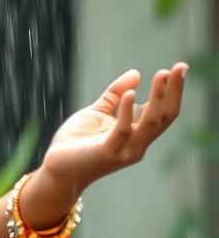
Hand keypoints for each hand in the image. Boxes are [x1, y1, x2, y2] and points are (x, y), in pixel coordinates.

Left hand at [40, 62, 188, 188]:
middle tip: (180, 67)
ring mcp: (124, 150)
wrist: (56, 170)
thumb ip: (114, 95)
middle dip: (173, 91)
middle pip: (164, 117)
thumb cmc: (75, 143)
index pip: (163, 112)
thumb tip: (137, 73)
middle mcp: (137, 144)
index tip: (180, 68)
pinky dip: (127, 112)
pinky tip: (130, 93)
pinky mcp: (107, 153)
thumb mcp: (97, 113)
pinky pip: (122, 131)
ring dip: (158, 97)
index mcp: (137, 135)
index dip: (173, 91)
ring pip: (150, 123)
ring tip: (162, 74)